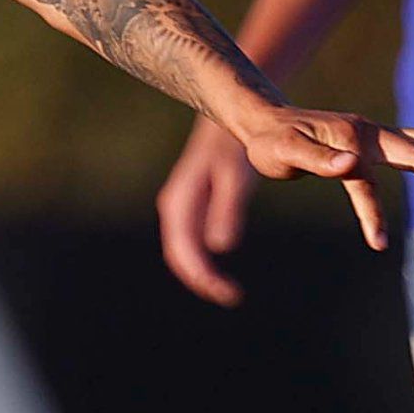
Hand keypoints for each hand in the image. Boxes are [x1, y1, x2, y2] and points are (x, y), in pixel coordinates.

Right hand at [153, 119, 258, 306]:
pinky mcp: (194, 204)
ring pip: (184, 249)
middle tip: (231, 297)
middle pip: (179, 254)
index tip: (227, 293)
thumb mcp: (236, 177)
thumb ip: (228, 209)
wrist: (235, 115)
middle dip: (201, 279)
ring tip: (229, 291)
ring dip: (202, 273)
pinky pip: (191, 240)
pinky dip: (205, 259)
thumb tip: (220, 248)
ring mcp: (182, 205)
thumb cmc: (237, 145)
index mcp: (181, 201)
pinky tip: (223, 269)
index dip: (202, 276)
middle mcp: (176, 205)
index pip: (184, 250)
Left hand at [226, 103, 413, 253]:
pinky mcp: (369, 141)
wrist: (264, 122)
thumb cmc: (270, 141)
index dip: (376, 211)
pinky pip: (409, 148)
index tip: (379, 242)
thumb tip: (352, 164)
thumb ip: (318, 160)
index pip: (377, 175)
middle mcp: (368, 132)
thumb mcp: (286, 153)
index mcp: (352, 137)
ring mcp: (371, 135)